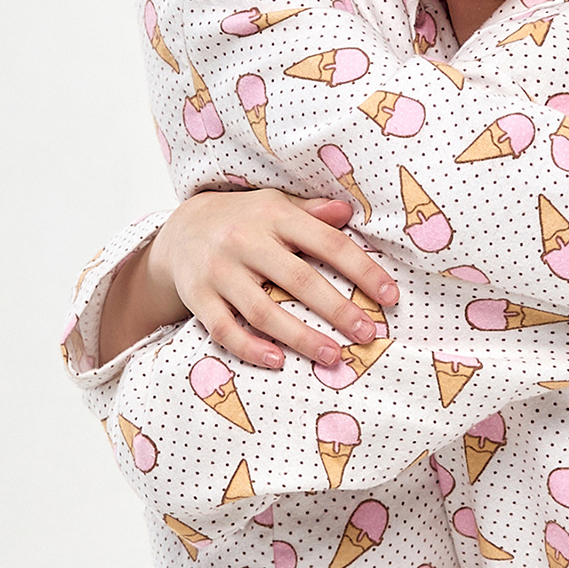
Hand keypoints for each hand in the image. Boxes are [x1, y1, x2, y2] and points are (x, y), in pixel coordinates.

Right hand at [99, 191, 398, 369]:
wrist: (179, 230)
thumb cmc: (242, 220)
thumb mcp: (274, 206)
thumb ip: (311, 212)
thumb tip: (348, 211)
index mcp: (274, 215)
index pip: (327, 243)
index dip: (362, 270)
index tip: (390, 296)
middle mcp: (245, 241)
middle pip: (298, 279)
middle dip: (337, 309)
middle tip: (368, 334)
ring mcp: (219, 270)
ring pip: (263, 310)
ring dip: (301, 337)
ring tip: (333, 357)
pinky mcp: (197, 296)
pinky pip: (224, 329)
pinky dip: (250, 348)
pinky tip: (278, 361)